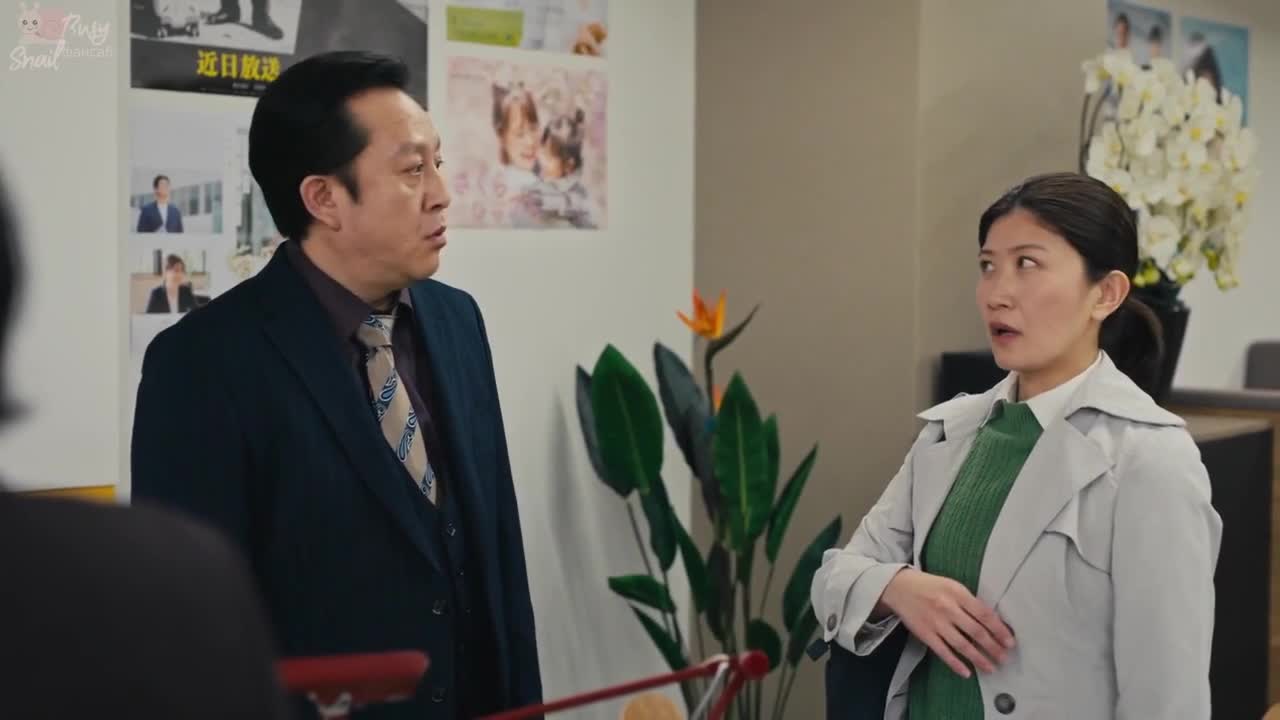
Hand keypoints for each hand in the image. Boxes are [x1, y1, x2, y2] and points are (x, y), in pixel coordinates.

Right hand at [880, 568, 1015, 677]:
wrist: (899, 587)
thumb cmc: (931, 586)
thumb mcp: (953, 586)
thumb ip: (970, 602)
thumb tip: (992, 622)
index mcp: (958, 593)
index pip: (984, 614)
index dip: (999, 630)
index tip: (1010, 642)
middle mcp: (948, 608)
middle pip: (976, 632)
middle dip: (993, 647)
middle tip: (1004, 658)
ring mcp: (936, 623)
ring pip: (962, 644)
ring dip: (978, 658)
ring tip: (991, 668)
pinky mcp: (924, 634)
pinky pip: (943, 652)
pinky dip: (955, 663)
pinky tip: (967, 672)